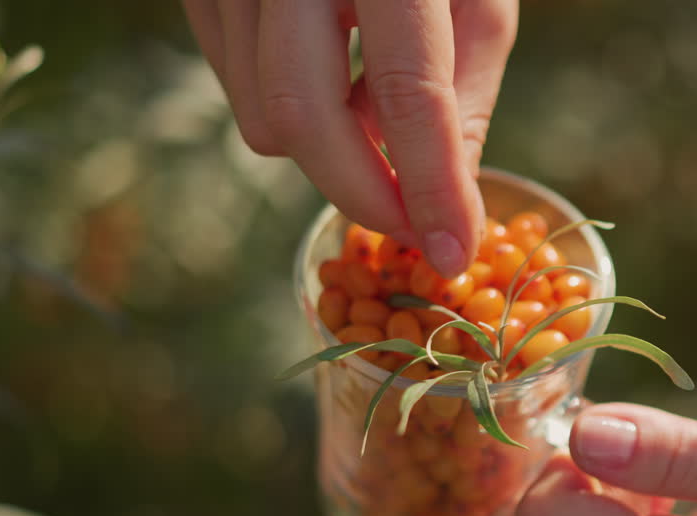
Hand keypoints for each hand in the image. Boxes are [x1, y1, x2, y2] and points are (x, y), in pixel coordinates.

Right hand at [182, 0, 517, 276]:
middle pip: (302, 115)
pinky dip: (289, 114)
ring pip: (260, 116)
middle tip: (411, 226)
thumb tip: (447, 208)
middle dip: (360, 193)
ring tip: (375, 120)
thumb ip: (461, 99)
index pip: (407, 90)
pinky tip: (328, 79)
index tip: (449, 255)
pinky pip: (235, 89)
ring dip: (327, 152)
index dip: (430, 185)